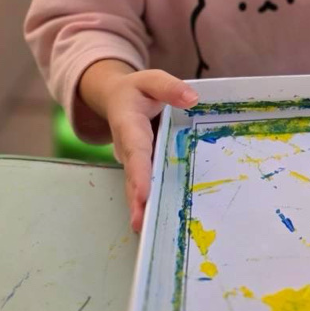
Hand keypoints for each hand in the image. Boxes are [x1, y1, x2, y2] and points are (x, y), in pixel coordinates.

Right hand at [80, 63, 197, 231]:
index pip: (136, 151)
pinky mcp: (140, 166)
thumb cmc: (137, 90)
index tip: (142, 194)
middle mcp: (128, 148)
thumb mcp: (151, 80)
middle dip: (135, 200)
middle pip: (132, 176)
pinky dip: (147, 202)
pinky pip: (144, 184)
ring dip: (139, 207)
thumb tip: (192, 99)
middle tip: (140, 224)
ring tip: (144, 230)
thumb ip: (168, 87)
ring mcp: (132, 160)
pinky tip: (156, 222)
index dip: (139, 174)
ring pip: (135, 185)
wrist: (116, 98)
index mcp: (129, 125)